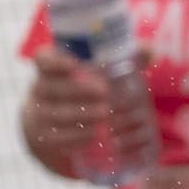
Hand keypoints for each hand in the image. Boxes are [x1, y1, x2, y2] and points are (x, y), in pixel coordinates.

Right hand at [22, 52, 117, 180]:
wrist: (52, 118)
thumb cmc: (80, 86)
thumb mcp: (94, 71)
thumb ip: (121, 58)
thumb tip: (150, 51)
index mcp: (48, 67)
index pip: (42, 59)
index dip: (55, 61)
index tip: (74, 63)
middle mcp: (39, 88)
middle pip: (50, 87)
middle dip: (77, 90)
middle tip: (104, 92)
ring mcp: (39, 114)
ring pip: (54, 114)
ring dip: (79, 115)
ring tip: (104, 115)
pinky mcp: (44, 136)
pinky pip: (56, 137)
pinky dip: (75, 137)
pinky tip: (93, 135)